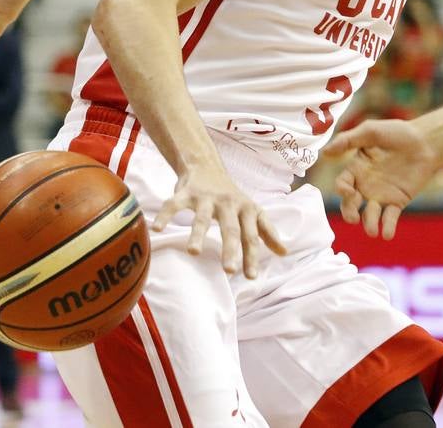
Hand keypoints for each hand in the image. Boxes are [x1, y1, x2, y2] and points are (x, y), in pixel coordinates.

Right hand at [151, 164, 287, 278]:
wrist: (207, 166)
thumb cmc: (232, 197)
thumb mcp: (253, 211)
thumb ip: (267, 232)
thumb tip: (284, 253)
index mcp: (246, 209)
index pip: (251, 236)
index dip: (252, 256)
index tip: (251, 277)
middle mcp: (228, 203)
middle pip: (230, 228)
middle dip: (230, 249)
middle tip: (229, 270)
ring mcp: (206, 198)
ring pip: (201, 217)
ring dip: (197, 234)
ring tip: (193, 252)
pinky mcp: (187, 192)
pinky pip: (174, 204)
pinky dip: (166, 215)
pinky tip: (158, 229)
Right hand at [324, 119, 438, 239]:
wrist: (426, 141)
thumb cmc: (397, 132)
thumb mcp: (370, 131)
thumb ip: (348, 140)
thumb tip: (324, 153)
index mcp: (356, 169)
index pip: (342, 183)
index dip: (341, 189)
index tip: (347, 190)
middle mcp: (365, 185)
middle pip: (351, 204)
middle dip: (349, 212)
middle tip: (353, 218)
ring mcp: (381, 195)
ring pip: (369, 215)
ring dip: (368, 224)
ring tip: (371, 230)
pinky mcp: (398, 201)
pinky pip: (389, 217)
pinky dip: (387, 227)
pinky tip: (386, 234)